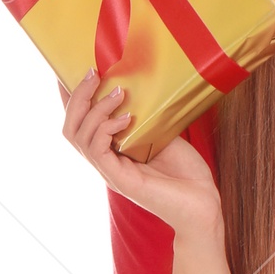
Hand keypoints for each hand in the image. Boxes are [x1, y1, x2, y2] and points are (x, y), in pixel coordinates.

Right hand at [59, 71, 221, 237]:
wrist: (203, 204)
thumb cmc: (187, 172)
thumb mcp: (162, 133)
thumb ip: (143, 115)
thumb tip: (133, 83)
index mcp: (112, 152)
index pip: (79, 123)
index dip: (71, 97)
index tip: (75, 69)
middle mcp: (106, 162)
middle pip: (71, 128)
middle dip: (77, 96)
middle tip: (92, 73)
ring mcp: (111, 172)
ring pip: (79, 137)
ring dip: (95, 109)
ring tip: (118, 93)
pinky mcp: (120, 180)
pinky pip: (97, 150)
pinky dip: (106, 129)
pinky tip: (126, 118)